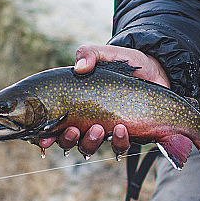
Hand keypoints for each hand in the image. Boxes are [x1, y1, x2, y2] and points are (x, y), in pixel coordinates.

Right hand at [38, 44, 169, 157]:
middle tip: (73, 129)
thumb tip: (80, 67)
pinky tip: (121, 128)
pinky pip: (118, 147)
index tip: (44, 137)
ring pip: (89, 147)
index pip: (53, 123)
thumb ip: (89, 53)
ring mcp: (105, 130)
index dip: (45, 134)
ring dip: (89, 142)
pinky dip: (117, 141)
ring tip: (97, 128)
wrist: (155, 70)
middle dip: (67, 140)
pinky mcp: (127, 135)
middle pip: (67, 141)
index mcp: (74, 104)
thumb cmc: (125, 63)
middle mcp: (86, 121)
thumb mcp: (105, 53)